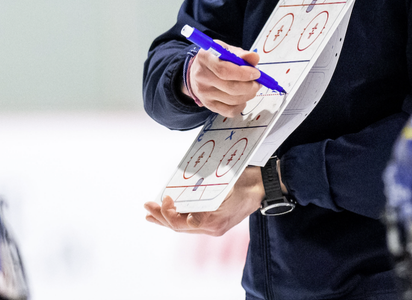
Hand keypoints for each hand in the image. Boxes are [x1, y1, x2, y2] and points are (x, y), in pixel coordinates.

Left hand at [144, 166, 264, 236]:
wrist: (264, 185)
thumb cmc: (247, 183)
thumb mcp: (227, 188)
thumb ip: (208, 203)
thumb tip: (188, 217)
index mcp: (214, 223)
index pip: (183, 224)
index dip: (169, 214)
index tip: (165, 198)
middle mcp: (212, 227)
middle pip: (179, 226)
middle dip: (161, 217)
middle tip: (147, 206)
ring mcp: (214, 224)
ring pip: (183, 225)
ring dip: (166, 218)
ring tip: (151, 211)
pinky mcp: (215, 218)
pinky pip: (191, 220)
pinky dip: (179, 215)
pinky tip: (171, 209)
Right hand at [184, 42, 261, 116]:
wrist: (198, 71)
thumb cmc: (215, 59)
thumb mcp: (226, 50)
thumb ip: (241, 54)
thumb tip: (254, 58)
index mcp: (205, 58)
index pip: (225, 70)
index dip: (244, 73)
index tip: (256, 73)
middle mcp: (202, 77)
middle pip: (231, 87)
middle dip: (250, 86)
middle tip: (258, 82)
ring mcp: (204, 93)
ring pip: (233, 100)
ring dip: (248, 95)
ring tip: (252, 88)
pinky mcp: (209, 105)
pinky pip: (230, 111)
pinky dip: (241, 106)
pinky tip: (243, 97)